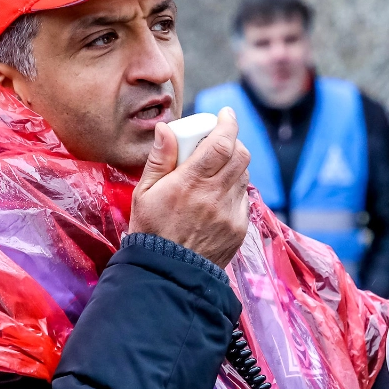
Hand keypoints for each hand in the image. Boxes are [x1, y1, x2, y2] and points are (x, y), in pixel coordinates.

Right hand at [128, 107, 250, 268]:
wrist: (167, 274)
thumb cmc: (151, 231)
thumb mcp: (144, 193)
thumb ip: (159, 159)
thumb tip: (166, 129)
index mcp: (190, 183)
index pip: (221, 143)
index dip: (228, 124)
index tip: (226, 114)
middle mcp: (215, 196)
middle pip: (240, 155)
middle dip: (233, 142)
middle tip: (219, 141)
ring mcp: (231, 213)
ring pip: (243, 175)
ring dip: (234, 165)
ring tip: (215, 171)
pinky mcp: (239, 228)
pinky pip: (244, 199)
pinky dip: (235, 190)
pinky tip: (217, 197)